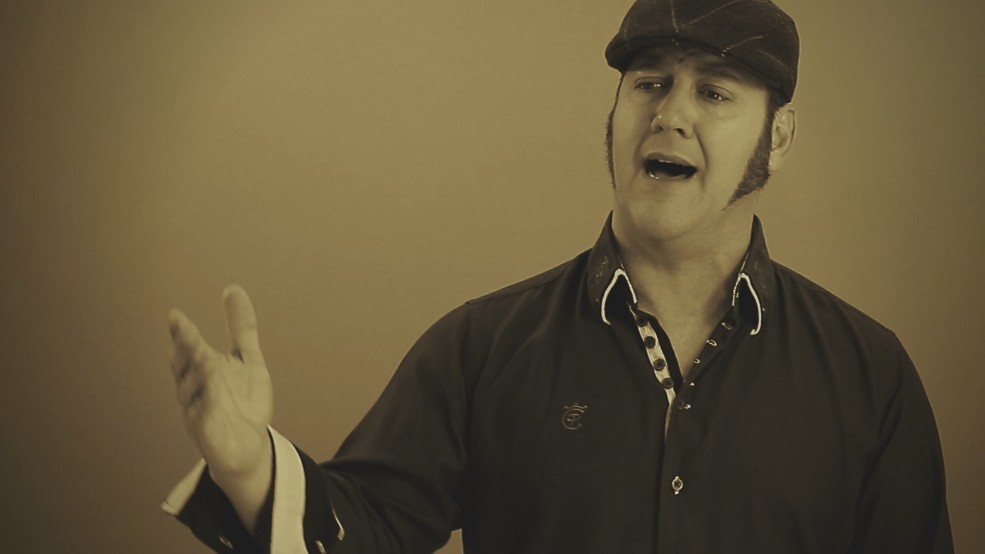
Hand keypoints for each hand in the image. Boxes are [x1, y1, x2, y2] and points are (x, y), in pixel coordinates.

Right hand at [169, 285, 272, 482]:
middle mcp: (194, 390)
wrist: (249, 446)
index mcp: (202, 370)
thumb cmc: (242, 402)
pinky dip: (206, 408)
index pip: (188, 349)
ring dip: (198, 375)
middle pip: (185, 368)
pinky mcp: (207, 435)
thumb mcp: (248, 361)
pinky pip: (204, 420)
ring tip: (204, 356)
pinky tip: (212, 396)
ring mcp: (198, 412)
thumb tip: (233, 289)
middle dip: (185, 350)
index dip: (181, 334)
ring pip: (193, 392)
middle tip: (186, 332)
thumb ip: (241, 328)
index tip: (176, 316)